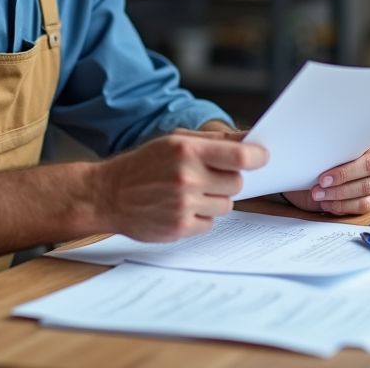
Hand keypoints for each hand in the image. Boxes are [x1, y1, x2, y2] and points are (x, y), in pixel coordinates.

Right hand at [93, 131, 266, 241]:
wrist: (108, 194)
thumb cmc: (144, 164)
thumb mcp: (175, 141)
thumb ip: (215, 141)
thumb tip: (250, 141)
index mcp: (187, 150)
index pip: (240, 157)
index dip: (257, 157)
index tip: (262, 158)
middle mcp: (187, 177)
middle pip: (237, 183)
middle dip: (227, 179)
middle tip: (207, 176)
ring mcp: (184, 205)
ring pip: (227, 204)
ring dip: (214, 199)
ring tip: (189, 192)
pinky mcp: (180, 228)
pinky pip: (210, 223)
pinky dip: (201, 216)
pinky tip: (180, 207)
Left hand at [283, 138, 369, 214]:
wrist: (347, 146)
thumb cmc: (343, 141)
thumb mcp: (342, 138)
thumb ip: (338, 147)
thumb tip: (320, 158)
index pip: (368, 164)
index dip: (345, 174)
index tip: (323, 179)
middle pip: (366, 185)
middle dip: (339, 190)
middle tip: (318, 191)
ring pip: (365, 200)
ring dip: (339, 201)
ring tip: (321, 197)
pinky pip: (364, 208)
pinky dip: (344, 208)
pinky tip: (329, 204)